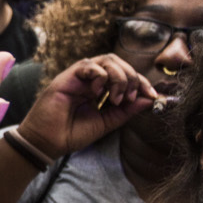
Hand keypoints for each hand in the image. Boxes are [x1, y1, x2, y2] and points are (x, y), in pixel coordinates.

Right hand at [15, 53, 156, 158]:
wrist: (49, 142)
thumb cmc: (72, 133)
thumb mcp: (108, 122)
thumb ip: (127, 110)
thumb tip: (150, 99)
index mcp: (100, 88)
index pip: (125, 74)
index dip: (141, 82)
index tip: (153, 95)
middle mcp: (90, 80)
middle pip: (117, 62)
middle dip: (131, 77)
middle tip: (131, 97)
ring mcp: (78, 77)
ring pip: (106, 60)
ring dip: (118, 76)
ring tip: (116, 98)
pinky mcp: (67, 77)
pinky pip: (88, 65)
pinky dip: (100, 76)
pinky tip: (98, 93)